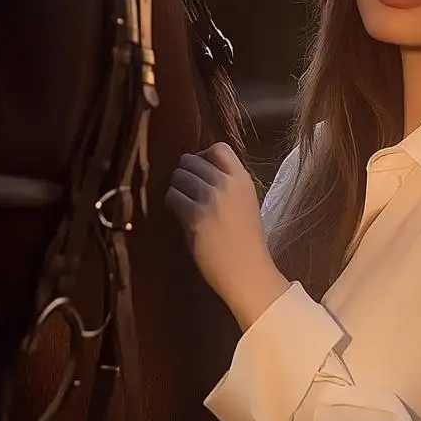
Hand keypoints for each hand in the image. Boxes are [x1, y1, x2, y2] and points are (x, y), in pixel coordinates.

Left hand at [164, 143, 288, 327]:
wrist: (248, 272)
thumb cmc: (248, 242)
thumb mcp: (246, 204)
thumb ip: (227, 186)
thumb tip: (197, 172)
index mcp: (243, 180)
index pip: (218, 148)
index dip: (204, 156)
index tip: (202, 173)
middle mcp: (226, 184)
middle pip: (191, 160)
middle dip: (186, 174)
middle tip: (189, 192)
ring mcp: (210, 199)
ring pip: (178, 176)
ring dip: (177, 189)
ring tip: (185, 205)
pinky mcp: (194, 216)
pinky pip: (172, 196)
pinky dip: (173, 204)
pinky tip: (182, 216)